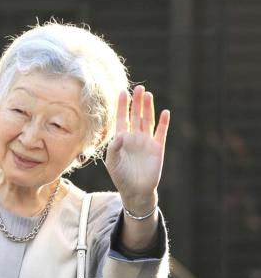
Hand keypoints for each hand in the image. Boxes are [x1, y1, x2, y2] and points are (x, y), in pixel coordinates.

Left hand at [105, 85, 169, 213]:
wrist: (135, 190)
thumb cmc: (121, 177)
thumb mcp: (113, 163)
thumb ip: (114, 149)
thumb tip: (119, 135)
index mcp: (121, 139)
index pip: (121, 119)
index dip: (122, 106)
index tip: (122, 92)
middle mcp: (134, 137)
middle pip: (136, 116)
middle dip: (137, 102)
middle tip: (139, 87)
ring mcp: (146, 141)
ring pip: (148, 120)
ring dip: (148, 108)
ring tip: (148, 94)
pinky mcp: (157, 148)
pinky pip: (161, 132)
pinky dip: (164, 122)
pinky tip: (164, 112)